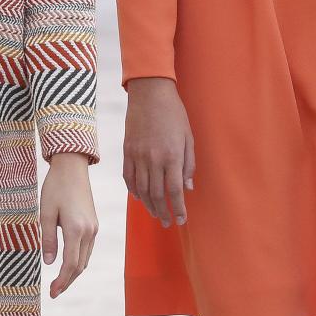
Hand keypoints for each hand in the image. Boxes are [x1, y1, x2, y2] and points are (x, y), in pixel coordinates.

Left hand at [40, 153, 97, 297]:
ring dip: (73, 272)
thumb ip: (48, 238)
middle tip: (54, 292)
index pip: (70, 264)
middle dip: (67, 281)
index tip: (53, 292)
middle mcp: (89, 231)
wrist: (73, 167)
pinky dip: (78, 261)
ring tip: (59, 282)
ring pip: (85, 259)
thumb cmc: (55, 187)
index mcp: (76, 229)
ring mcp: (93, 228)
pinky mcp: (93, 224)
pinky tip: (68, 264)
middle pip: (80, 266)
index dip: (62, 281)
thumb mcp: (46, 213)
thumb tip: (49, 262)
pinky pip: (87, 249)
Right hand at [123, 78, 194, 227]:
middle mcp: (153, 159)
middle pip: (156, 194)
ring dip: (148, 205)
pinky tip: (140, 198)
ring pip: (141, 190)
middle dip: (163, 212)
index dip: (178, 208)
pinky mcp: (127, 152)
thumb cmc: (174, 114)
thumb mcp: (188, 137)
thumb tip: (188, 188)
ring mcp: (137, 156)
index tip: (181, 220)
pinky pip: (128, 178)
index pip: (175, 191)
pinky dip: (134, 191)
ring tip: (155, 214)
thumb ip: (188, 164)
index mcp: (172, 156)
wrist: (150, 93)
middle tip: (167, 222)